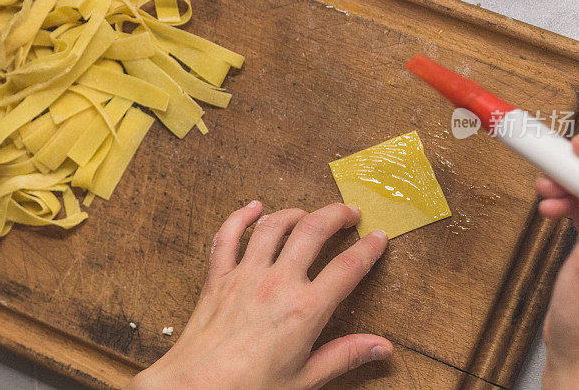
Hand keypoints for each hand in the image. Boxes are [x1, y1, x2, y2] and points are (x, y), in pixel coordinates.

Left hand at [127, 201, 391, 389]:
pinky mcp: (219, 276)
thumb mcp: (305, 379)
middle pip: (313, 231)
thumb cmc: (249, 388)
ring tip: (309, 213)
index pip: (347, 268)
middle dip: (336, 215)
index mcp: (305, 310)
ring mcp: (246, 274)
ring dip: (295, 212)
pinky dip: (240, 216)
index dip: (368, 249)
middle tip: (350, 212)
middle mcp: (278, 283)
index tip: (379, 238)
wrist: (196, 388)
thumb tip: (382, 347)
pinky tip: (253, 207)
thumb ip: (344, 356)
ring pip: (274, 225)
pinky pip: (228, 236)